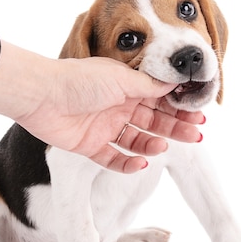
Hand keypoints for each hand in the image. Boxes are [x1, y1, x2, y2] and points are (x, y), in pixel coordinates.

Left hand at [0, 42, 203, 172]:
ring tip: (162, 146)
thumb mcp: (122, 78)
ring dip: (152, 145)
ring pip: (135, 140)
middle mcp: (116, 106)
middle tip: (196, 136)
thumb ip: (149, 86)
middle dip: (174, 128)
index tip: (199, 115)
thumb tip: (175, 82)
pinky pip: (113, 158)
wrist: (42, 96)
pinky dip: (127, 163)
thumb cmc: (80, 80)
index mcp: (125, 86)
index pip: (159, 98)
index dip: (178, 108)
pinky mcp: (89, 145)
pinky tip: (141, 162)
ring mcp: (103, 126)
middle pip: (152, 120)